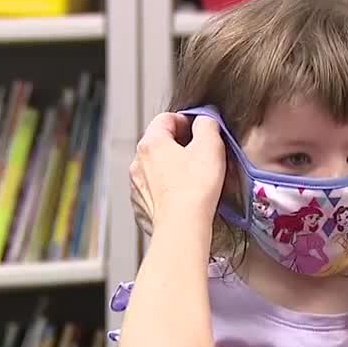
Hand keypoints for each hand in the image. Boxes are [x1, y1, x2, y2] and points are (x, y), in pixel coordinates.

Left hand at [129, 112, 226, 234]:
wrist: (181, 227)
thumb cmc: (195, 188)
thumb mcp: (210, 146)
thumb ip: (207, 124)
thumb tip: (205, 120)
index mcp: (151, 143)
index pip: (165, 118)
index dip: (185, 121)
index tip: (199, 130)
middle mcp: (138, 162)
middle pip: (159, 143)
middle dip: (179, 146)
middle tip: (200, 155)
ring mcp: (137, 186)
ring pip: (155, 168)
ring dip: (172, 168)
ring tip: (193, 179)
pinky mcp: (141, 206)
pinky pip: (154, 190)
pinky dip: (167, 190)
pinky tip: (183, 197)